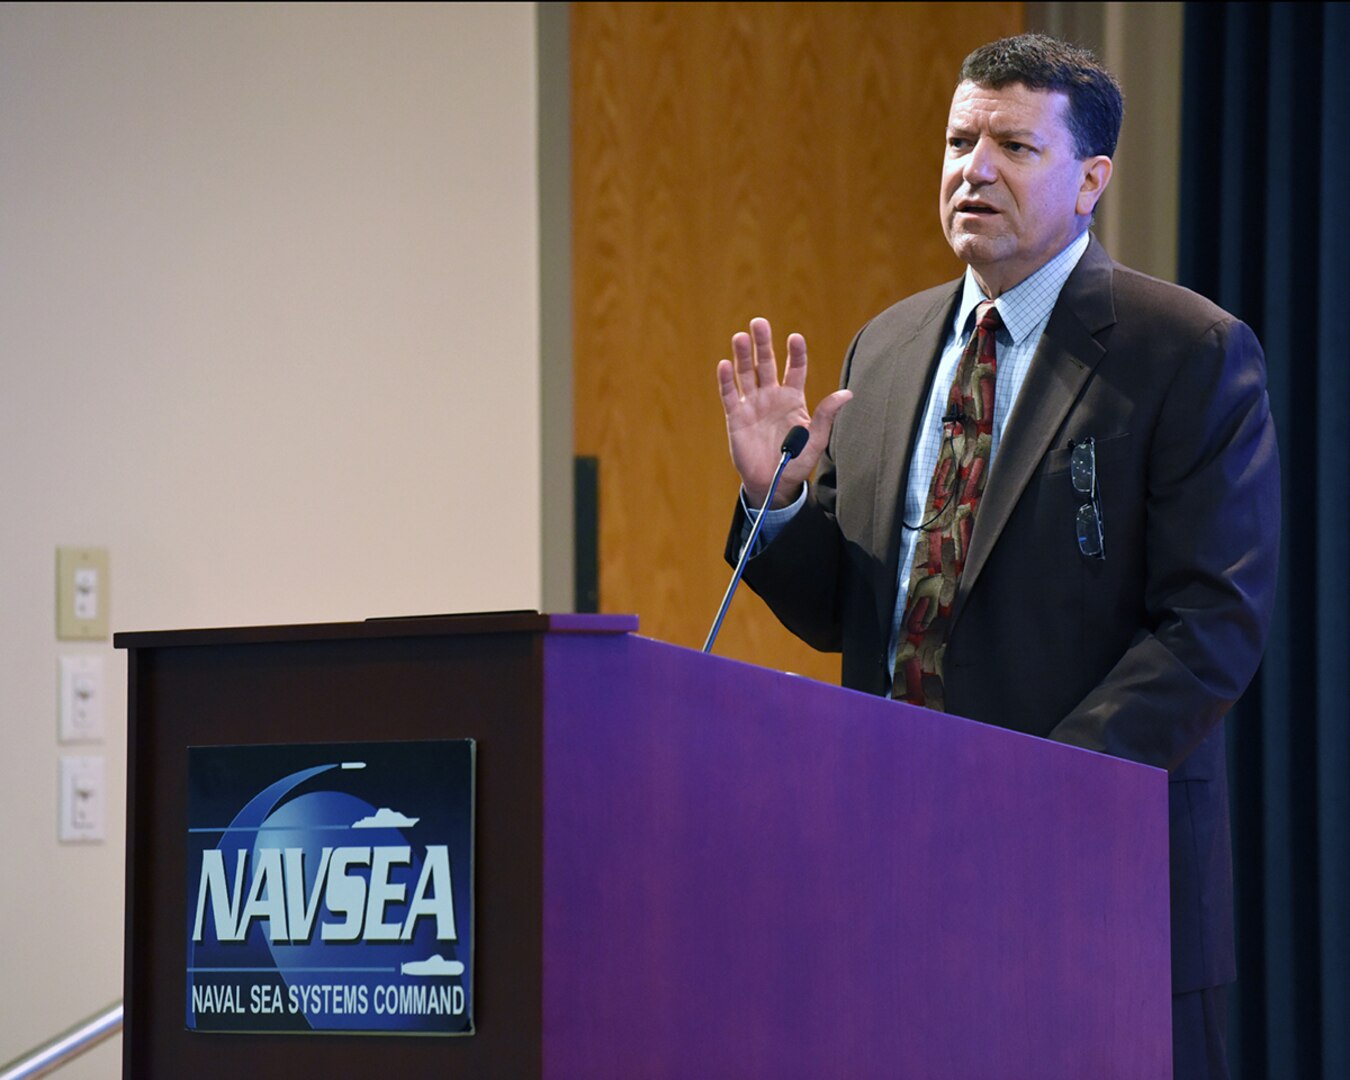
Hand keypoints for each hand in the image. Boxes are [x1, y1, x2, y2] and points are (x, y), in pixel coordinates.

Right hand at [717, 318, 851, 507]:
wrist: (773, 482)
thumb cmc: (797, 460)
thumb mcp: (816, 438)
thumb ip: (827, 415)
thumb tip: (847, 393)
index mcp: (793, 398)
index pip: (795, 368)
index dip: (796, 353)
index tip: (795, 338)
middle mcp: (771, 395)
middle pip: (766, 363)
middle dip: (762, 343)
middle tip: (759, 322)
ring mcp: (752, 404)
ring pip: (746, 373)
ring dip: (742, 355)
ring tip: (740, 337)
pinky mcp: (735, 416)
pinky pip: (730, 394)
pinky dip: (726, 380)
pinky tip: (724, 364)